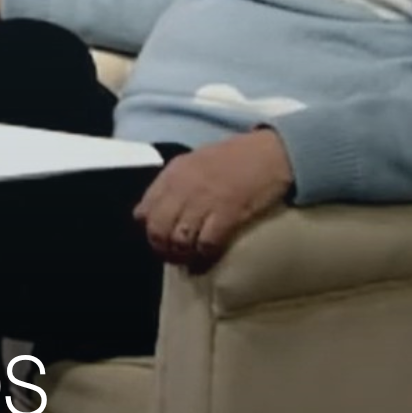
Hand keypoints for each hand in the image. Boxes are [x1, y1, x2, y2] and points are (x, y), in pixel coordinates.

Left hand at [133, 128, 293, 267]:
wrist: (269, 153)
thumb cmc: (234, 157)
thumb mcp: (193, 162)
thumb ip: (174, 184)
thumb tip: (158, 210)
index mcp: (173, 174)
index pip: (143, 211)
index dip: (148, 229)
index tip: (159, 239)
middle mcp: (183, 187)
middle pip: (157, 230)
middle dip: (162, 248)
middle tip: (173, 256)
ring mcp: (204, 200)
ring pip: (178, 240)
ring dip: (182, 255)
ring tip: (190, 259)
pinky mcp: (227, 213)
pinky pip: (206, 243)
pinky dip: (205, 255)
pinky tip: (208, 257)